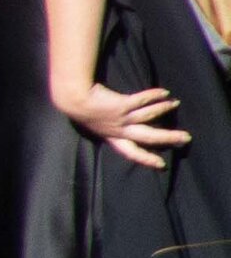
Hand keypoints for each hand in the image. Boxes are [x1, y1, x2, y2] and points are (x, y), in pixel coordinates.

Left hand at [61, 77, 188, 169]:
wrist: (72, 100)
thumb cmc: (81, 110)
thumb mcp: (95, 125)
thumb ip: (108, 128)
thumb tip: (120, 127)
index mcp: (112, 137)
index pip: (131, 152)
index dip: (146, 159)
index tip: (161, 164)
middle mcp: (119, 129)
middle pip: (148, 137)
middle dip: (168, 138)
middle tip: (185, 137)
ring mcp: (122, 117)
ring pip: (149, 116)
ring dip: (163, 109)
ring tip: (175, 104)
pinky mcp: (122, 104)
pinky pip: (142, 100)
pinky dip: (154, 96)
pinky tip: (164, 92)